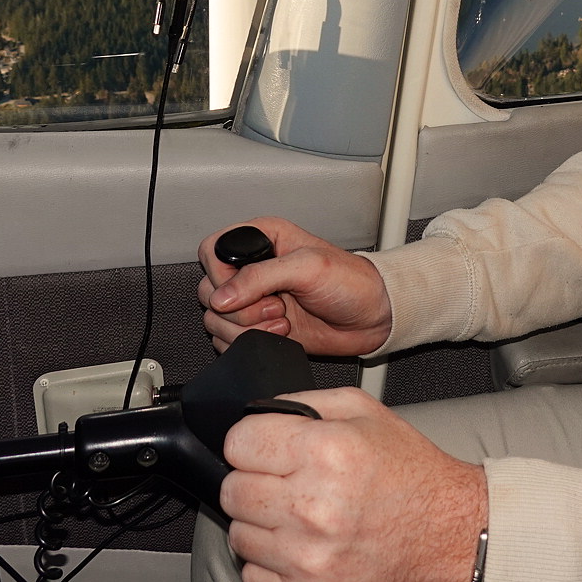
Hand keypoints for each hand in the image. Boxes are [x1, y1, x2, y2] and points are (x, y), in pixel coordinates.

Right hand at [198, 216, 392, 355]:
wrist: (372, 316)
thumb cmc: (351, 282)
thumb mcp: (307, 267)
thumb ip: (260, 277)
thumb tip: (221, 297)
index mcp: (260, 239)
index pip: (211, 251)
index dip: (222, 275)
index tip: (249, 287)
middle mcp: (253, 269)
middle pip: (209, 290)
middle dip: (241, 307)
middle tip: (276, 305)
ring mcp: (254, 300)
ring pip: (215, 319)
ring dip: (248, 327)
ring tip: (282, 319)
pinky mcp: (258, 327)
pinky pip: (227, 340)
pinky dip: (249, 342)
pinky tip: (280, 333)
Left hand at [220, 387, 486, 581]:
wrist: (450, 534)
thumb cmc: (409, 472)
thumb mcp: (365, 411)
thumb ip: (303, 402)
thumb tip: (254, 414)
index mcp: (326, 451)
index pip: (238, 442)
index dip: (251, 441)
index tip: (267, 449)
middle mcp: (313, 507)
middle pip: (232, 491)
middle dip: (253, 481)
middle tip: (287, 484)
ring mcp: (309, 559)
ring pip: (239, 536)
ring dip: (262, 525)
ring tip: (300, 517)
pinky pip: (253, 577)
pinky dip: (270, 563)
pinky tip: (302, 548)